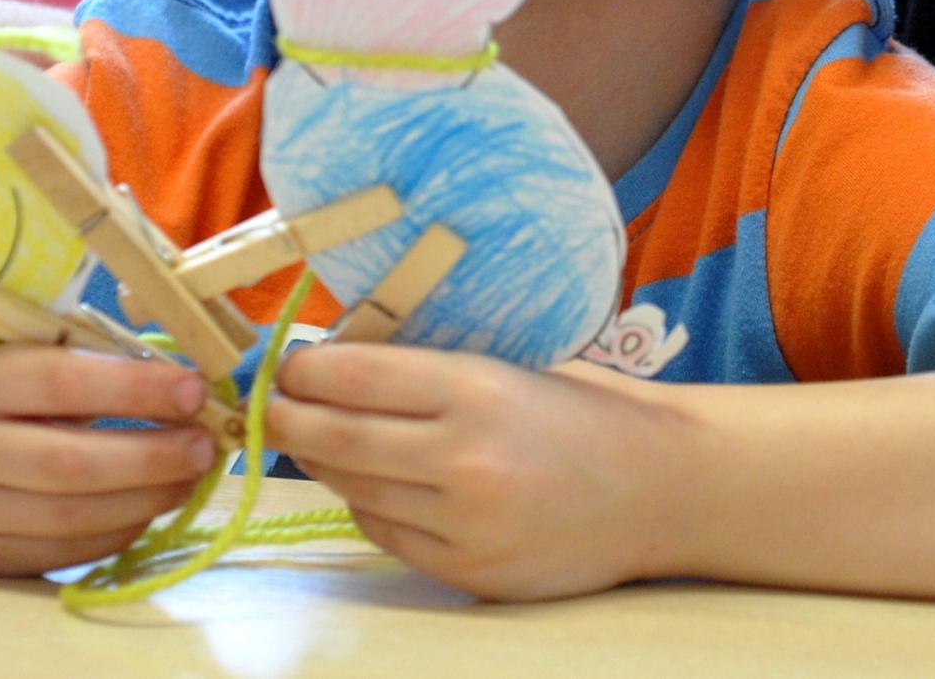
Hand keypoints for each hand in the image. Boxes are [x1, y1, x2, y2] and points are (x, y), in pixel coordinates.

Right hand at [0, 344, 224, 576]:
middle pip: (70, 464)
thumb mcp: (25, 354)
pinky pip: (64, 553)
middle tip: (206, 445)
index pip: (64, 385)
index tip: (193, 390)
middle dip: (151, 457)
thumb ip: (93, 365)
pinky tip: (152, 507)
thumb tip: (185, 390)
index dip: (135, 389)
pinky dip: (119, 531)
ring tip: (191, 477)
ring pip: (71, 518)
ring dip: (146, 499)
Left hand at [267, 344, 689, 599]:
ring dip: (323, 464)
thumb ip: (431, 370)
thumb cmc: (584, 413)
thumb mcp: (511, 366)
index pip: (355, 377)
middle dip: (290, 420)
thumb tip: (336, 365)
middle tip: (272, 407)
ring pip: (354, 490)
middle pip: (338, 438)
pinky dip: (368, 505)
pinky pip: (386, 533)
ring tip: (314, 442)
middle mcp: (466, 458)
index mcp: (478, 389)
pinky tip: (372, 485)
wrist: (662, 487)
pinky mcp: (470, 570)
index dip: (305, 370)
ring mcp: (466, 522)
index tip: (288, 364)